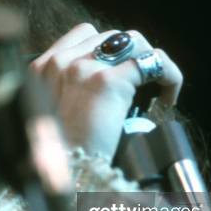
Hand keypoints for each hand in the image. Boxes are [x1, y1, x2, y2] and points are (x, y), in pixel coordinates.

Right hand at [30, 23, 182, 159]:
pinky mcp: (107, 82)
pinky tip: (168, 98)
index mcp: (43, 69)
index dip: (109, 51)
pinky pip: (151, 62)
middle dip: (132, 58)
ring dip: (149, 62)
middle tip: (143, 87)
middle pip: (111, 36)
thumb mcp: (58, 114)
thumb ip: (71, 90)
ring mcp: (83, 69)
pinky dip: (168, 75)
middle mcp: (60, 62)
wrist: (65, 176)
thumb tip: (108, 81)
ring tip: (156, 91)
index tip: (121, 75)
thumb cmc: (63, 154)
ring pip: (132, 42)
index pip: (84, 35)